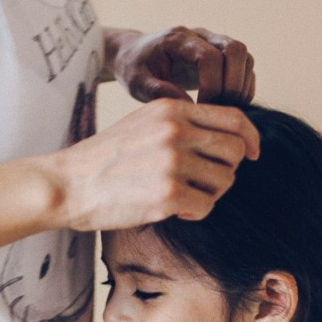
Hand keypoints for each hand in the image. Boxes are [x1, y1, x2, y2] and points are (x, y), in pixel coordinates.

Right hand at [45, 97, 260, 233]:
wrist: (68, 183)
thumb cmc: (106, 158)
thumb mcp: (144, 123)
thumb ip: (182, 123)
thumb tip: (229, 138)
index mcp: (172, 109)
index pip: (235, 118)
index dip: (251, 138)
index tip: (253, 154)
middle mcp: (176, 131)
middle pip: (235, 152)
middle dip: (226, 170)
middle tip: (203, 182)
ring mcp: (173, 163)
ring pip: (225, 181)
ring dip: (210, 193)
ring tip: (183, 195)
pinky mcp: (168, 195)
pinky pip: (206, 206)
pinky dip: (195, 211)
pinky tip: (173, 208)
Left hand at [114, 26, 256, 104]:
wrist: (135, 54)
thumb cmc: (134, 68)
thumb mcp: (136, 82)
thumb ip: (158, 92)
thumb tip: (190, 108)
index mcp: (178, 39)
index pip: (209, 57)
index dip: (212, 86)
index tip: (202, 109)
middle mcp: (201, 36)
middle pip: (236, 50)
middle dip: (233, 85)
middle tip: (218, 111)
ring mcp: (215, 43)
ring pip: (245, 58)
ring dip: (240, 87)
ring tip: (222, 111)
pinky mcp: (222, 56)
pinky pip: (245, 68)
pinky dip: (242, 89)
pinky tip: (224, 107)